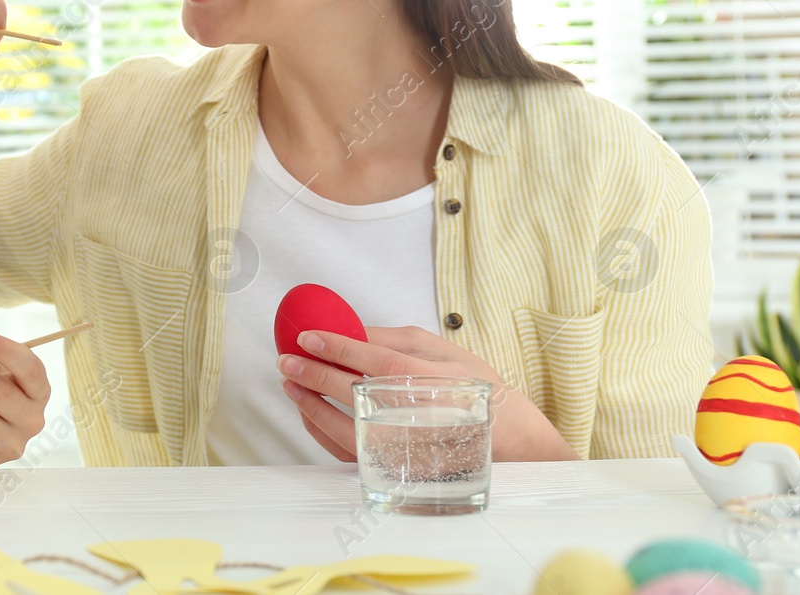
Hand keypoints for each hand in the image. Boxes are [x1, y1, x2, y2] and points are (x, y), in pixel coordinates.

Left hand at [277, 326, 579, 462]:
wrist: (513, 446)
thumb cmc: (478, 393)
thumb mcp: (450, 354)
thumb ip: (399, 341)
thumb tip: (352, 328)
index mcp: (432, 383)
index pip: (375, 360)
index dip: (337, 346)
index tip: (306, 337)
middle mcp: (418, 419)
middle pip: (354, 393)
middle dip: (314, 375)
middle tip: (286, 361)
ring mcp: (407, 450)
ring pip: (345, 429)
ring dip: (311, 406)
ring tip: (290, 385)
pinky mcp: (399, 471)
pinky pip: (350, 453)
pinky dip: (324, 432)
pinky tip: (310, 411)